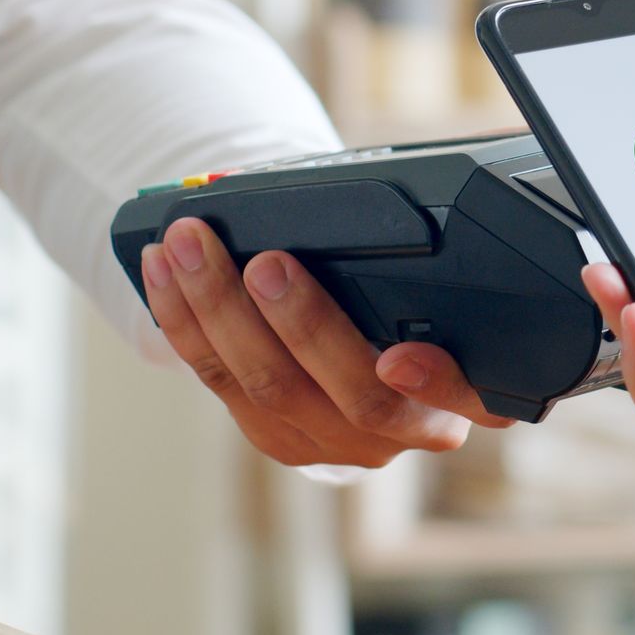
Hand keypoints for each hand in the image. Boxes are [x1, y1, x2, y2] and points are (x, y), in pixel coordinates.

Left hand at [142, 217, 512, 468]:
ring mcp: (339, 443)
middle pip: (354, 396)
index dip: (436, 385)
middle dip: (302, 325)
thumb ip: (432, 269)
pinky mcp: (280, 439)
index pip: (470, 399)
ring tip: (187, 248)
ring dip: (220, 311)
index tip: (398, 360)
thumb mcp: (440, 290)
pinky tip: (164, 274)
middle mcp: (406, 430)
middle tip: (265, 265)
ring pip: (273, 390)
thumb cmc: (417, 305)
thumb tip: (410, 191)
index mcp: (464, 393)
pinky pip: (224, 385)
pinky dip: (189, 324)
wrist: (377, 365)